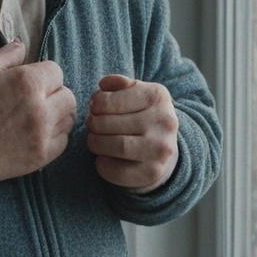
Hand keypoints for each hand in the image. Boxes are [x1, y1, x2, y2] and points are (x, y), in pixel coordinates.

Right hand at [0, 39, 76, 182]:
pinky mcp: (44, 154)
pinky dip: (55, 136)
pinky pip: (64, 140)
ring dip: (58, 115)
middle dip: (55, 95)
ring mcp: (44, 133)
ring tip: (39, 116)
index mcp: (28, 82)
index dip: (44, 75)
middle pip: (68, 95)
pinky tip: (38, 133)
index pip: (56, 71)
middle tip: (38, 100)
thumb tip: (22, 43)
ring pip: (69, 118)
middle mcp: (41, 107)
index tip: (31, 83)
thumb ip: (8, 54)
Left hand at [86, 75, 178, 191]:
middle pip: (110, 124)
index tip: (93, 107)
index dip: (96, 104)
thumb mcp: (137, 92)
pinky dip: (103, 164)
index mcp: (157, 97)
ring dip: (95, 143)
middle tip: (91, 125)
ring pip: (116, 146)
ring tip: (93, 139)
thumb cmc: (143, 115)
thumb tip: (103, 85)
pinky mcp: (152, 172)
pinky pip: (117, 171)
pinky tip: (103, 157)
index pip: (111, 101)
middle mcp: (164, 122)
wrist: (165, 148)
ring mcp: (160, 149)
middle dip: (93, 124)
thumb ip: (119, 84)